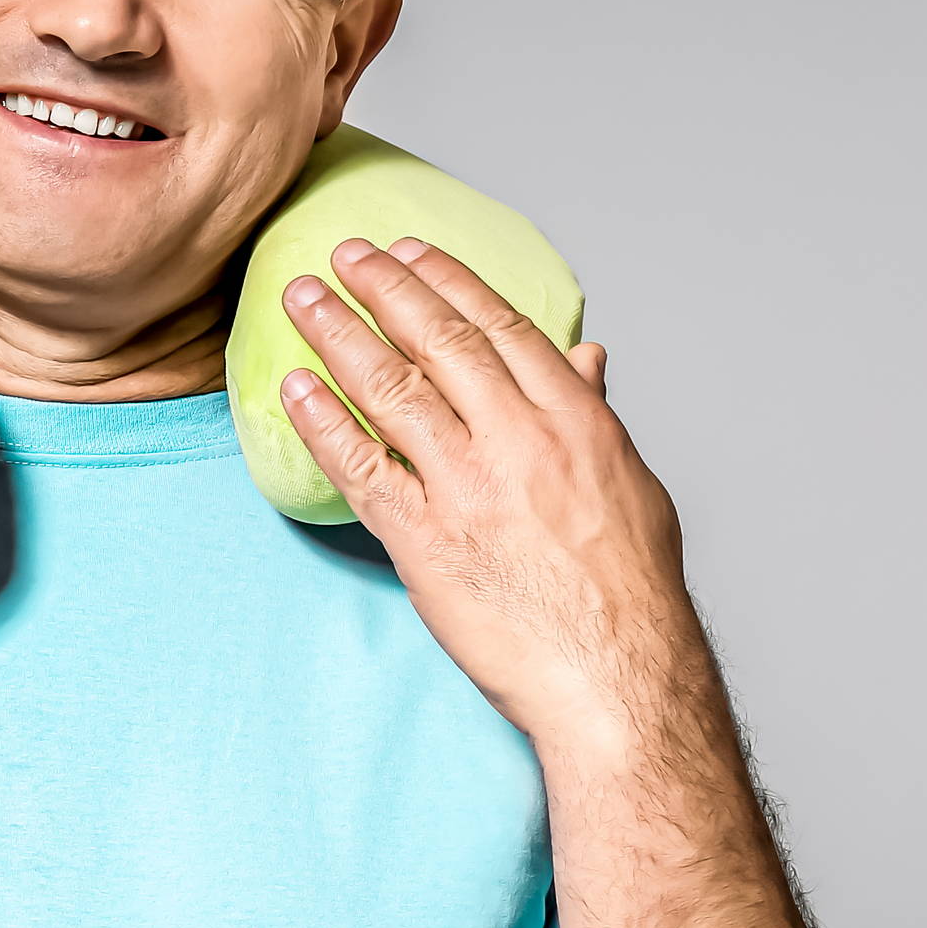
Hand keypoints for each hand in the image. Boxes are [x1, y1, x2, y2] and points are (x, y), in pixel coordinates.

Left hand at [278, 239, 700, 747]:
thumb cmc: (632, 591)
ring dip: (338, 334)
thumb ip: (594, 413)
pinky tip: (294, 388)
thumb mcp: (631, 482)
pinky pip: (360, 467)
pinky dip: (322, 422)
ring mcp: (467, 488)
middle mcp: (517, 440)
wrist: (617, 675)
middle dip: (382, 288)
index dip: (445, 280)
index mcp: (573, 419)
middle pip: (436, 341)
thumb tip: (584, 358)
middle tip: (343, 254)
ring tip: (302, 298)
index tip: (408, 251)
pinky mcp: (425, 541)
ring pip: (391, 388)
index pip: (499, 325)